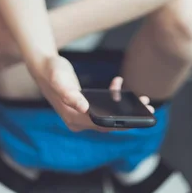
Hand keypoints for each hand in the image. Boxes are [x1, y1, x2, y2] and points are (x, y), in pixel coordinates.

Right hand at [32, 57, 153, 132]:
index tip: (139, 118)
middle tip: (148, 108)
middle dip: (129, 117)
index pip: (102, 126)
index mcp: (73, 118)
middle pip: (107, 124)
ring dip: (124, 108)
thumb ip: (69, 94)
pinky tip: (117, 84)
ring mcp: (81, 115)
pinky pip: (103, 107)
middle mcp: (77, 120)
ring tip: (141, 98)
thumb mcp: (59, 80)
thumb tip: (84, 107)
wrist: (43, 66)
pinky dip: (112, 97)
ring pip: (107, 116)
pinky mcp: (84, 107)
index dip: (121, 124)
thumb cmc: (51, 71)